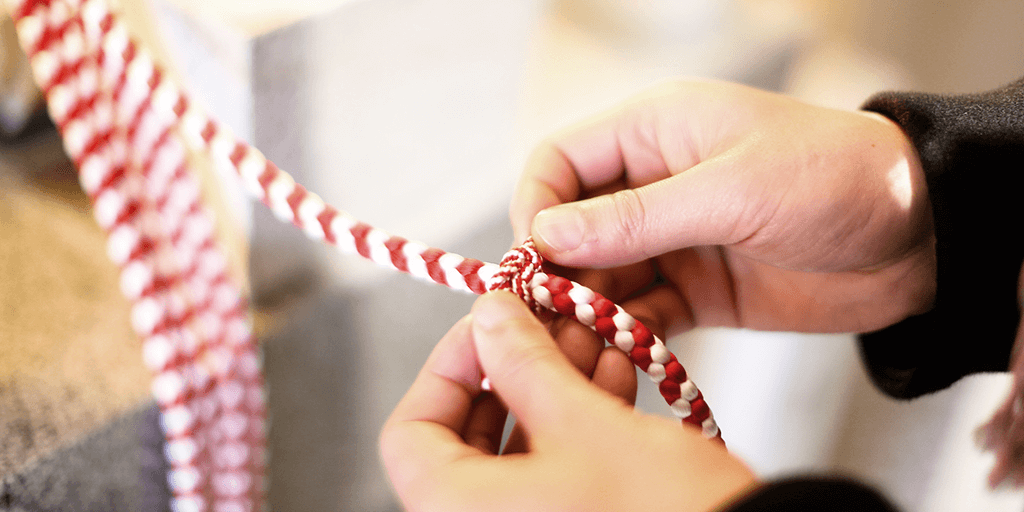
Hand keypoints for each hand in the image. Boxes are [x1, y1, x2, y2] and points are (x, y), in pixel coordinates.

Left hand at [380, 291, 756, 511]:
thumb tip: (490, 317)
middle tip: (544, 317)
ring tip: (591, 331)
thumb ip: (525, 363)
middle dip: (510, 366)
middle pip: (466, 434)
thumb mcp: (584, 424)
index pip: (408, 433)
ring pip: (520, 446)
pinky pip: (559, 467)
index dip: (444, 367)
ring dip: (551, 382)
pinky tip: (614, 368)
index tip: (488, 324)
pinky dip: (578, 418)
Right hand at [511, 80, 935, 333]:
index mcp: (655, 133)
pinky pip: (641, 315)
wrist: (922, 236)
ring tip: (579, 350)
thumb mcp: (732, 190)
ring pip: (601, 278)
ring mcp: (674, 240)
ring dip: (584, 313)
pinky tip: (621, 357)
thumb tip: (548, 233)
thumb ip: (638, 216)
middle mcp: (653, 185)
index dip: (537, 208)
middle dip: (555, 274)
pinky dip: (625, 337)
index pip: (560, 162)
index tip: (534, 261)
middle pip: (572, 229)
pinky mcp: (697, 290)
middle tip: (546, 322)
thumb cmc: (836, 179)